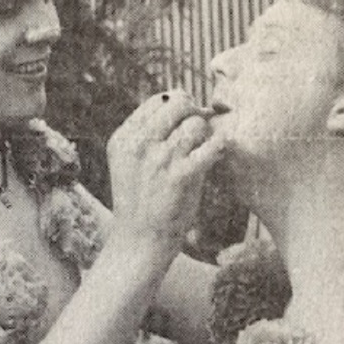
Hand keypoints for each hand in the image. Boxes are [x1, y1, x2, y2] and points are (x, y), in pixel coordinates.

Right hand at [108, 90, 223, 242]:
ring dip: (206, 135)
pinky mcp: (181, 176)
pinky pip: (212, 145)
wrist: (139, 242)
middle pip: (178, 103)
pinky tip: (217, 156)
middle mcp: (139, 144)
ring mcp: (159, 159)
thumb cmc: (141, 202)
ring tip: (205, 150)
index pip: (158, 101)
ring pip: (197, 123)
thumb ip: (148, 136)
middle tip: (200, 132)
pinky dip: (219, 148)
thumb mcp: (130, 164)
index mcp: (124, 138)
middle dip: (194, 113)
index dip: (178, 107)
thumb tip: (186, 106)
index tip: (185, 122)